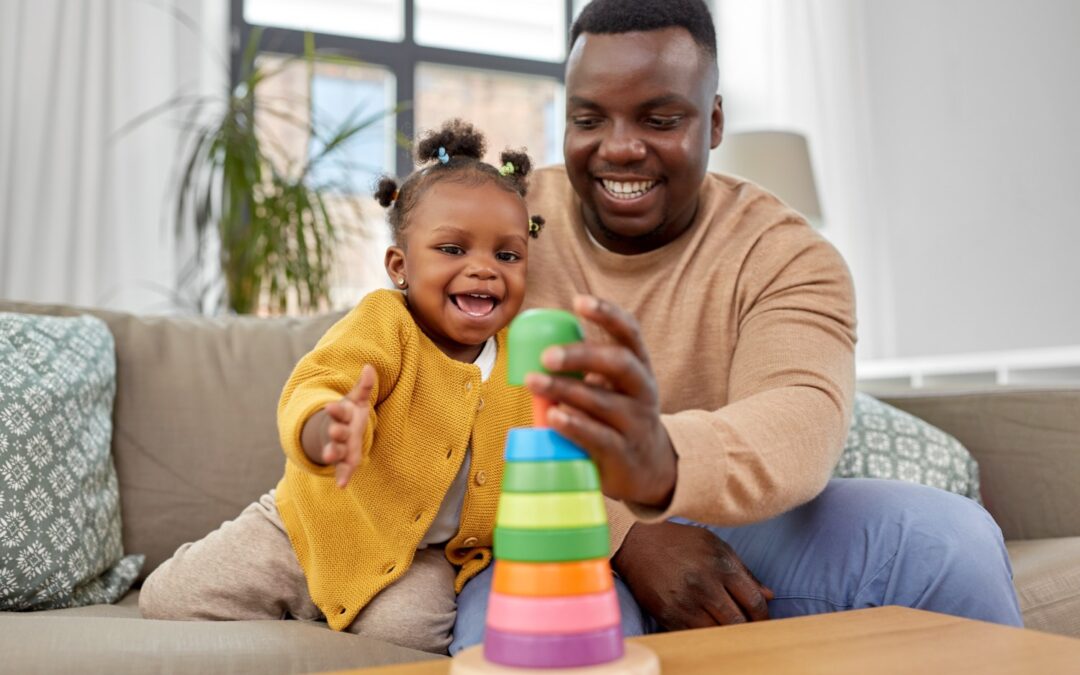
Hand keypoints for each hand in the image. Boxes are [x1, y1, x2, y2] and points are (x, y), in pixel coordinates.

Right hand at [320, 364, 375, 487]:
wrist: (338, 432)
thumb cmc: (350, 414)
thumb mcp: (358, 400)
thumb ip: (364, 386)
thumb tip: (369, 367)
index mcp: (341, 415)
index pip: (338, 411)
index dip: (335, 409)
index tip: (330, 406)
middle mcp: (338, 431)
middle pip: (336, 432)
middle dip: (334, 432)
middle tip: (332, 431)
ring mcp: (340, 447)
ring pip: (336, 450)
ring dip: (332, 453)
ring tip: (328, 456)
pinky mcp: (345, 461)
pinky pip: (343, 469)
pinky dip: (342, 476)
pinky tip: (341, 485)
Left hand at [524, 295, 675, 506]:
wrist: (649, 468)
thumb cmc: (617, 417)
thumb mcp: (612, 387)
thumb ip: (584, 368)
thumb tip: (534, 341)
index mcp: (638, 367)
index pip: (630, 332)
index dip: (607, 314)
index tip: (579, 301)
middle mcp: (643, 390)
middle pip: (619, 364)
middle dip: (582, 355)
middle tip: (547, 355)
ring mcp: (637, 423)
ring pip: (603, 401)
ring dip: (565, 390)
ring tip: (533, 381)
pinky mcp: (625, 454)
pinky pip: (601, 437)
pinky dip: (576, 425)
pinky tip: (554, 416)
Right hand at [612, 520, 773, 628]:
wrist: (637, 542)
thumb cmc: (680, 542)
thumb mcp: (715, 546)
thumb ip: (744, 571)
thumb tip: (769, 595)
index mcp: (721, 566)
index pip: (755, 603)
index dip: (762, 616)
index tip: (761, 620)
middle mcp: (705, 586)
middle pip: (738, 622)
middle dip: (747, 628)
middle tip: (747, 628)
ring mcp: (685, 603)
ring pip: (718, 633)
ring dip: (725, 633)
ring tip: (726, 626)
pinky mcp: (667, 615)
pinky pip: (694, 635)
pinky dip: (703, 634)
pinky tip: (705, 625)